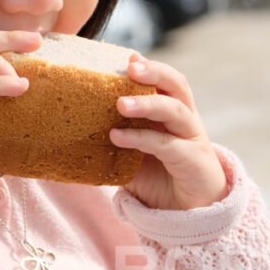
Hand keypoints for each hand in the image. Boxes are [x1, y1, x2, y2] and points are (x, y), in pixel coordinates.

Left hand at [110, 53, 228, 209]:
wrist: (188, 211)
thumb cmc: (159, 175)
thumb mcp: (135, 151)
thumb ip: (117, 133)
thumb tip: (75, 123)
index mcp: (174, 111)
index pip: (168, 80)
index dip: (151, 66)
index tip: (129, 57)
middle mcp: (186, 120)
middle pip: (178, 85)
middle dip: (155, 72)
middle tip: (130, 68)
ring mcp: (192, 138)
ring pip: (174, 110)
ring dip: (147, 103)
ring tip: (120, 104)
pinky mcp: (193, 161)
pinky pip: (166, 144)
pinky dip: (141, 138)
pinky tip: (117, 137)